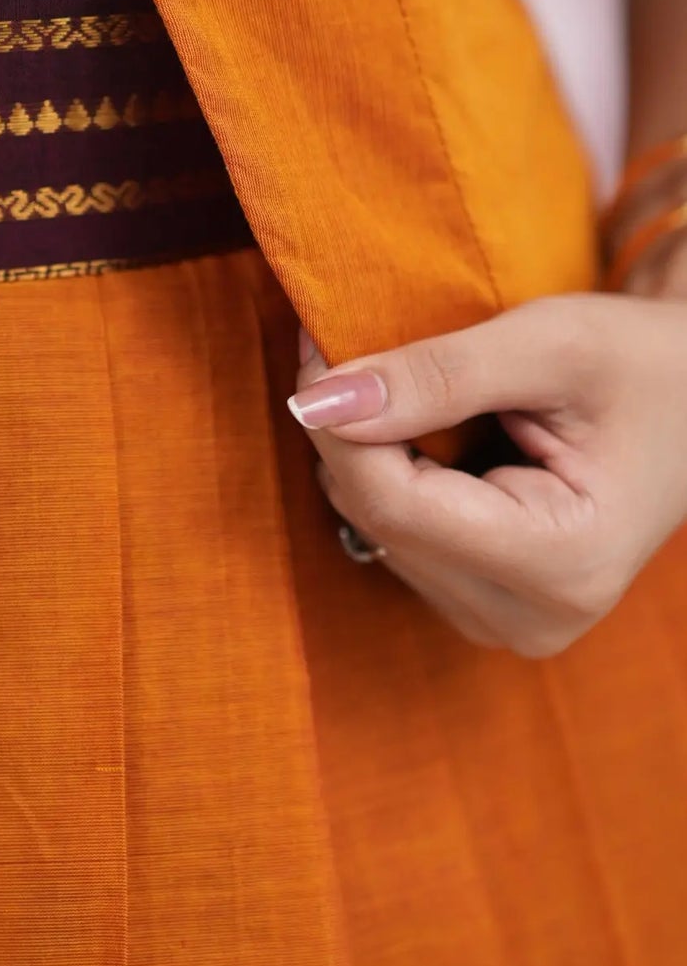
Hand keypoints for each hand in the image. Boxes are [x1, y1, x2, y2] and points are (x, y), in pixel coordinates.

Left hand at [288, 291, 686, 655]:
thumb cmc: (648, 365)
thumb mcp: (553, 345)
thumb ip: (437, 374)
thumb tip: (319, 401)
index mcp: (561, 564)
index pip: (394, 502)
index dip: (339, 421)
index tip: (318, 341)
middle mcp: (529, 619)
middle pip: (378, 519)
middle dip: (348, 430)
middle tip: (341, 343)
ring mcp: (505, 624)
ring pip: (377, 530)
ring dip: (366, 451)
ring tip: (401, 382)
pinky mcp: (485, 608)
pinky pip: (398, 539)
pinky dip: (392, 477)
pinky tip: (426, 433)